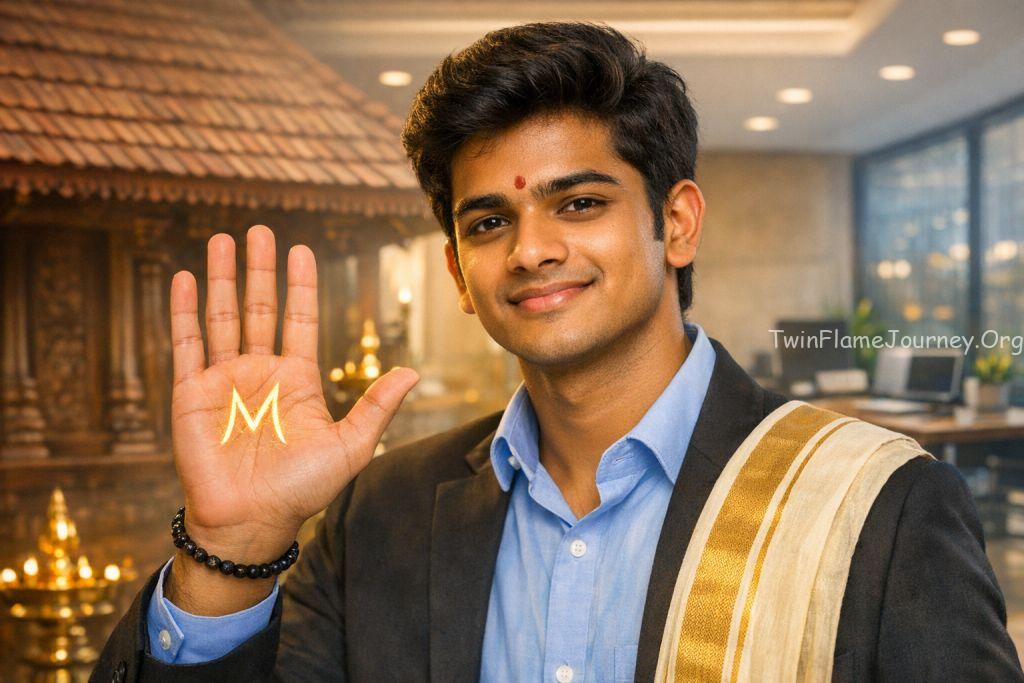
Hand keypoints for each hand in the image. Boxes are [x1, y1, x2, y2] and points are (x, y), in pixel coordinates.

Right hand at [169, 225, 417, 570]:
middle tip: (260, 230)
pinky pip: (187, 344)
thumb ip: (376, 407)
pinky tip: (185, 278)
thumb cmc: (301, 490)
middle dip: (259, 269)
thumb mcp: (350, 446)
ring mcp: (224, 380)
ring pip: (222, 316)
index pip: (300, 318)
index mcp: (297, 379)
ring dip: (222, 278)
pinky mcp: (191, 393)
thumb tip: (412, 372)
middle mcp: (260, 372)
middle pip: (259, 307)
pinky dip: (184, 311)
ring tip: (223, 239)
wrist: (250, 522)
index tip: (301, 250)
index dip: (300, 285)